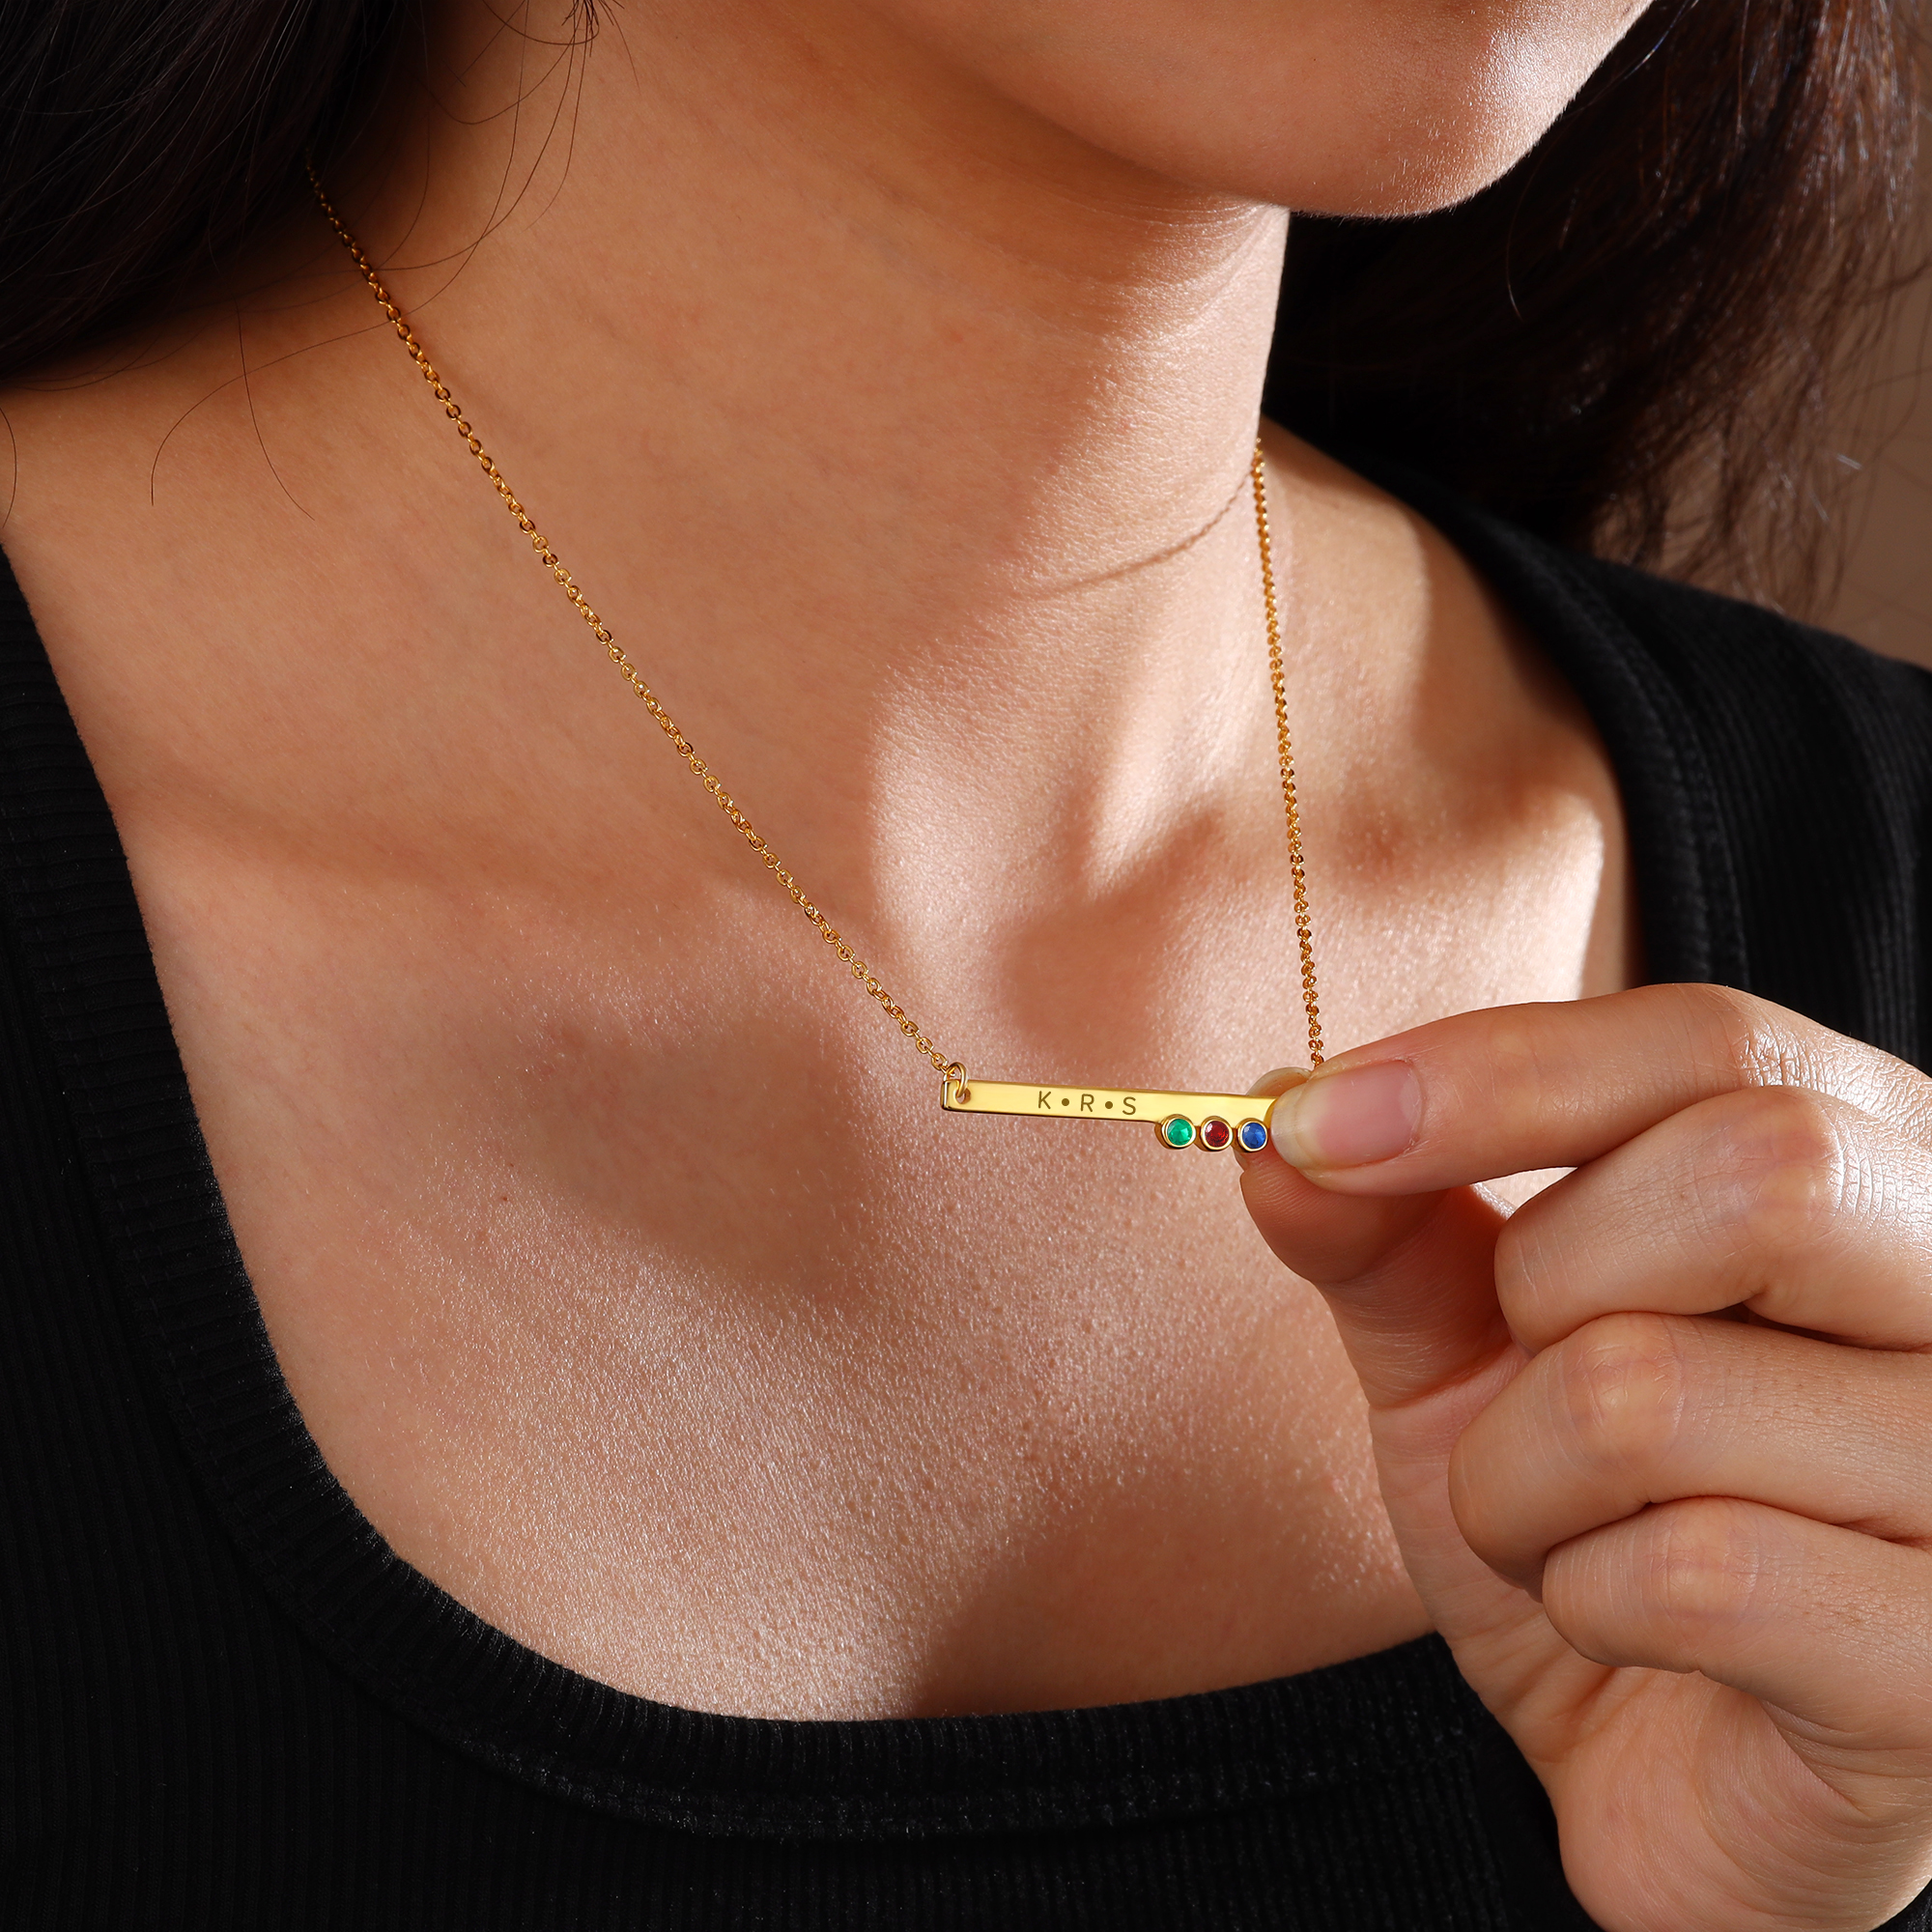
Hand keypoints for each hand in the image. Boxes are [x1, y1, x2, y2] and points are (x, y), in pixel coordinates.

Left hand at [1239, 984, 1931, 1931]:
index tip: (1313, 1118)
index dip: (1496, 1069)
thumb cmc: (1596, 1521)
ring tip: (1562, 1530)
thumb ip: (1387, 1226)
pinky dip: (1587, 1601)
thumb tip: (1270, 1122)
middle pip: (1757, 1171)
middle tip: (1519, 1376)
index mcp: (1880, 1175)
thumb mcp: (1471, 1349)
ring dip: (1521, 1478)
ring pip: (1660, 1388)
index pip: (1714, 1043)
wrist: (1675, 1779)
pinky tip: (1629, 1630)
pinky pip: (1698, 1574)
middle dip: (1544, 1285)